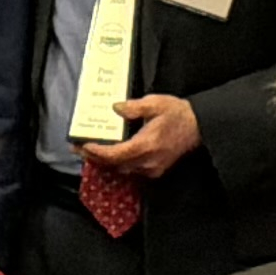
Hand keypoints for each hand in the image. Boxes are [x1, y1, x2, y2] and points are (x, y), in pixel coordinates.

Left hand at [79, 92, 201, 182]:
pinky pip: (130, 170)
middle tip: (77, 148)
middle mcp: (147, 161)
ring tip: (89, 151)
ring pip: (121, 169)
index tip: (82, 145)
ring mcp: (152, 169)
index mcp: (145, 145)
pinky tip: (109, 155)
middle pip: (114, 165)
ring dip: (105, 162)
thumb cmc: (177, 113)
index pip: (114, 155)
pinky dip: (117, 163)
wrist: (198, 127)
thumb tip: (115, 108)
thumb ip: (133, 107)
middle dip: (94, 158)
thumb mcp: (155, 103)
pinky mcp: (155, 170)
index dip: (96, 152)